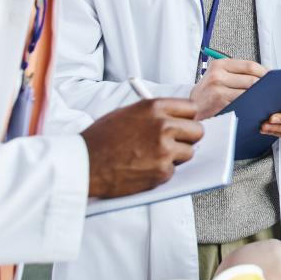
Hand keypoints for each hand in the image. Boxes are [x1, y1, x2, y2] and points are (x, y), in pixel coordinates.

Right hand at [82, 98, 203, 197]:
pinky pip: (174, 171)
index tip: (185, 124)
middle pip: (197, 131)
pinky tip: (143, 168)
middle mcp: (162, 126)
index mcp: (153, 107)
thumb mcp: (126, 114)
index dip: (188, 118)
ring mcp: (164, 150)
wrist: (83, 164)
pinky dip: (162, 172)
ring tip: (153, 157)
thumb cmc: (100, 139)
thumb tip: (176, 119)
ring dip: (177, 157)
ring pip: (189, 152)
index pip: (191, 108)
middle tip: (177, 143)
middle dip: (188, 138)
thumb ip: (152, 114)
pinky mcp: (162, 172)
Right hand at [189, 58, 267, 117]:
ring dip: (259, 97)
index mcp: (219, 65)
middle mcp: (218, 75)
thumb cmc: (206, 93)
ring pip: (249, 92)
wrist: (190, 108)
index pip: (250, 65)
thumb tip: (263, 75)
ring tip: (265, 99)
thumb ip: (236, 73)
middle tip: (271, 90)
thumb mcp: (217, 76)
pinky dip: (251, 105)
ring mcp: (219, 90)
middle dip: (265, 86)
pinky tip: (254, 107)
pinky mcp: (220, 103)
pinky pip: (243, 103)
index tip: (272, 77)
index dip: (264, 72)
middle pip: (252, 80)